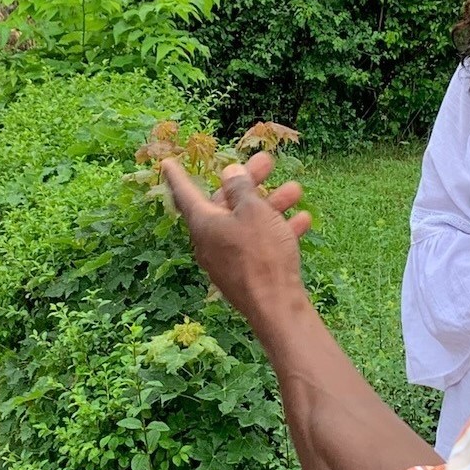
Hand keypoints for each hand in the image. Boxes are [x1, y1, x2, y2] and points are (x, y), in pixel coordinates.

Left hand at [158, 153, 312, 335]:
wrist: (276, 307)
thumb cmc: (261, 254)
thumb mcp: (253, 211)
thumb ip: (241, 188)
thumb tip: (229, 173)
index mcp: (203, 224)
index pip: (185, 193)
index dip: (178, 176)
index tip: (167, 164)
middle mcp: (210, 241)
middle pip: (225, 204)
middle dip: (248, 183)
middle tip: (267, 162)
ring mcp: (228, 259)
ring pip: (247, 223)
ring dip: (271, 204)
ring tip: (295, 190)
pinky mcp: (246, 274)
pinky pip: (259, 244)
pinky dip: (277, 230)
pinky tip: (302, 220)